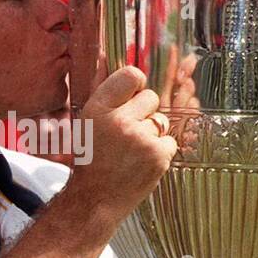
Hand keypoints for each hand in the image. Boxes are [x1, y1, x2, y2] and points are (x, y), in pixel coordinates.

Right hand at [65, 66, 175, 226]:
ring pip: (161, 120)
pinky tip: (142, 161)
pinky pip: (170, 141)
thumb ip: (104, 92)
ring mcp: (141, 138)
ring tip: (132, 150)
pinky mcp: (158, 156)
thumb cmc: (91, 160)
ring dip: (152, 133)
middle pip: (151, 97)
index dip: (135, 85)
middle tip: (128, 132)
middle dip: (144, 112)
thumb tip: (108, 57)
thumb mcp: (88, 122)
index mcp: (98, 108)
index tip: (132, 97)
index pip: (131, 75)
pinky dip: (160, 151)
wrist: (94, 200)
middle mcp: (119, 120)